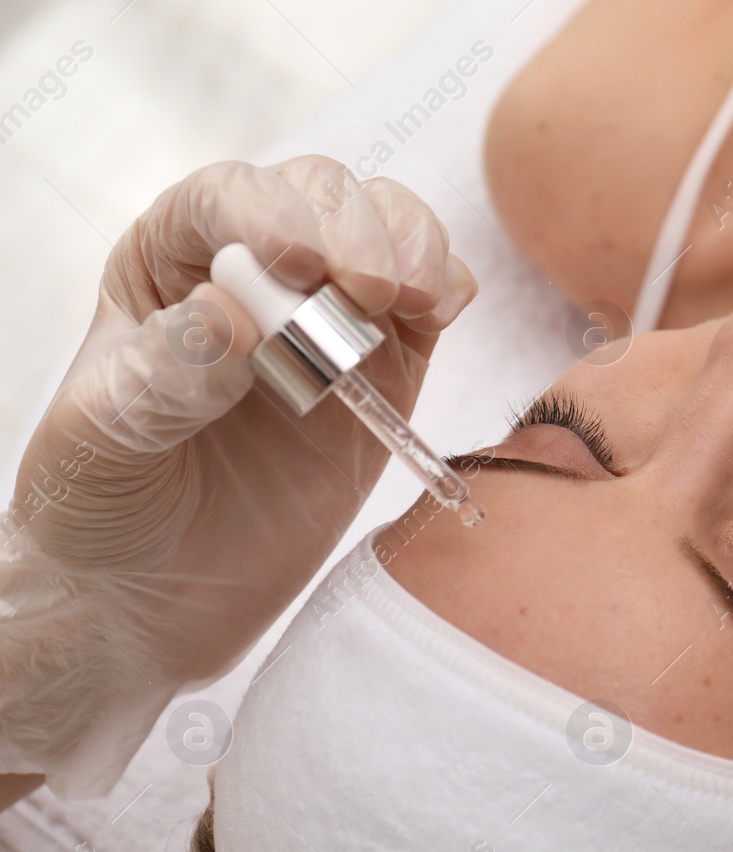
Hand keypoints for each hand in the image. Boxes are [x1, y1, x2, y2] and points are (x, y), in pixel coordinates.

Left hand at [0, 156, 476, 797]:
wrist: (160, 598)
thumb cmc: (108, 506)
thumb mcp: (107, 440)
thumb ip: (166, 373)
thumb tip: (231, 312)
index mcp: (168, 262)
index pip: (225, 200)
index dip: (267, 212)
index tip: (294, 262)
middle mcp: (255, 270)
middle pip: (322, 195)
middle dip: (354, 230)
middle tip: (366, 290)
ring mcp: (332, 315)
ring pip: (391, 228)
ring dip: (412, 248)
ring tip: (410, 301)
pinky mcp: (390, 365)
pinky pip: (434, 299)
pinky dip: (449, 288)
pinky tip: (438, 312)